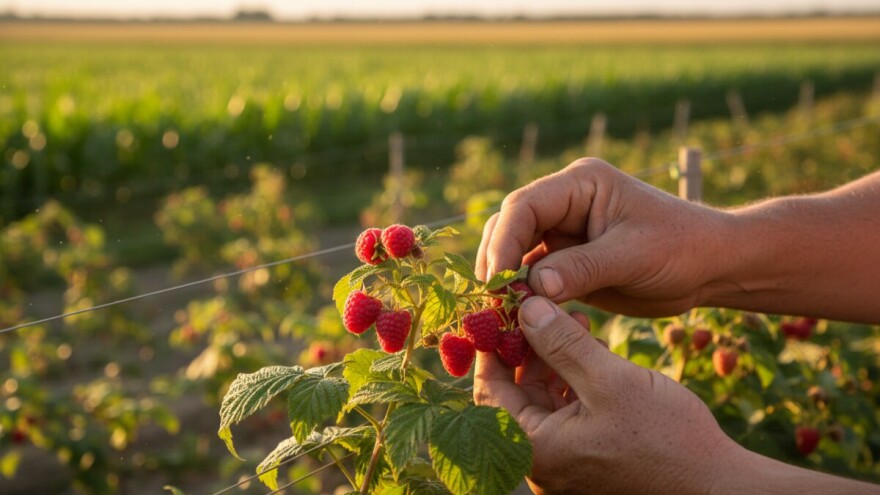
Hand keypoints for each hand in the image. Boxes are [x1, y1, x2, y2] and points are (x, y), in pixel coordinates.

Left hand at [473, 296, 738, 493]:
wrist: (718, 486)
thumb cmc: (667, 439)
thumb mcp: (610, 381)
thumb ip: (563, 345)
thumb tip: (526, 309)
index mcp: (536, 448)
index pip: (489, 391)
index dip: (492, 346)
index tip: (503, 310)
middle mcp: (542, 460)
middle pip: (514, 394)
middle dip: (528, 348)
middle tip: (543, 309)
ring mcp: (565, 460)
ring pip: (541, 399)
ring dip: (553, 359)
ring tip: (575, 322)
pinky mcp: (588, 456)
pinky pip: (566, 412)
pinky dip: (573, 379)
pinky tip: (592, 349)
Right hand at [476, 158, 730, 316]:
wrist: (712, 267)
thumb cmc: (682, 248)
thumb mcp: (634, 256)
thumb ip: (581, 269)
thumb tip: (531, 288)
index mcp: (579, 184)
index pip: (524, 206)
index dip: (504, 242)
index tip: (496, 282)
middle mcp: (564, 204)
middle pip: (510, 227)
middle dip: (497, 263)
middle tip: (491, 304)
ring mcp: (562, 233)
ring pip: (515, 254)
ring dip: (506, 283)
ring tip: (501, 316)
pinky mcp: (565, 263)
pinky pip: (532, 278)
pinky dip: (522, 298)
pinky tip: (518, 322)